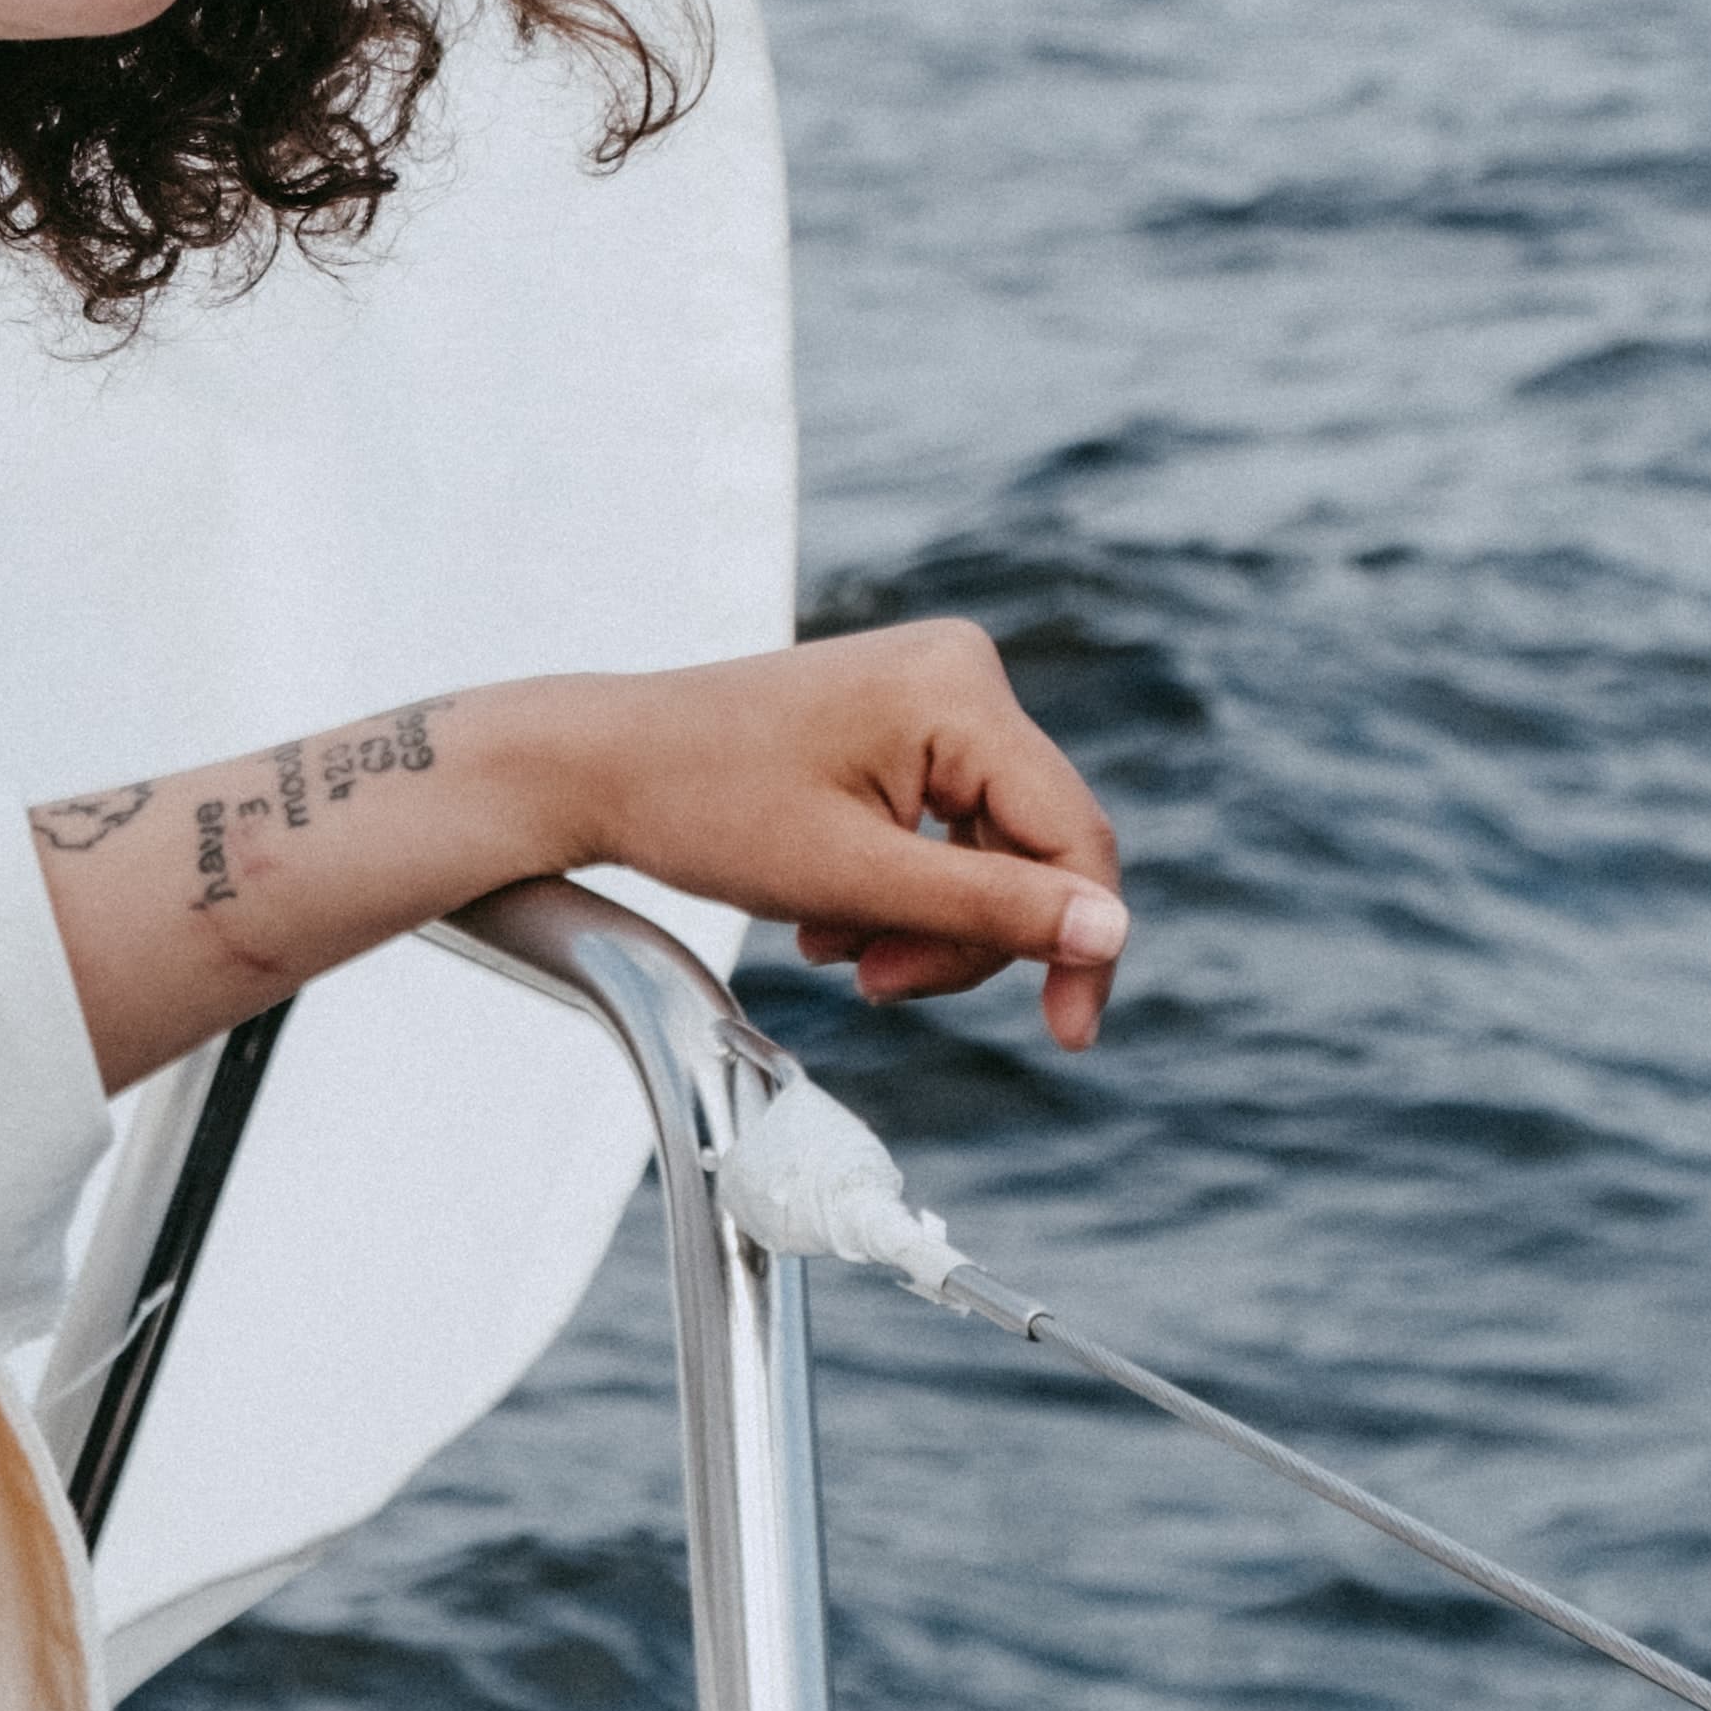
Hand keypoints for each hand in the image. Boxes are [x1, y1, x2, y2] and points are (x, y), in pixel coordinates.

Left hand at [550, 621, 1125, 1051]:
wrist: (597, 764)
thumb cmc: (705, 807)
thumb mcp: (855, 880)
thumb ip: (991, 909)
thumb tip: (1112, 933)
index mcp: (959, 689)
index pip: (1072, 833)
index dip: (1080, 944)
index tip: (1068, 1037)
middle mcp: (959, 672)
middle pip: (1028, 849)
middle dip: (959, 936)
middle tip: (875, 985)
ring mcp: (930, 691)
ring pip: (985, 851)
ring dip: (920, 922)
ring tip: (832, 945)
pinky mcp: (900, 720)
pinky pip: (942, 829)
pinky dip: (896, 890)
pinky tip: (827, 916)